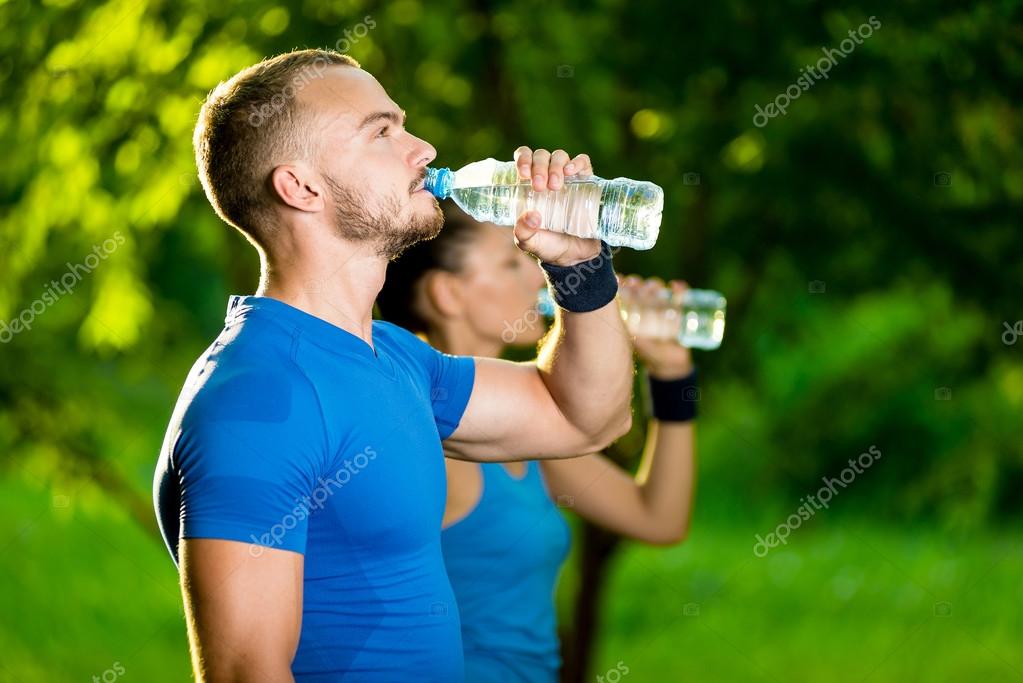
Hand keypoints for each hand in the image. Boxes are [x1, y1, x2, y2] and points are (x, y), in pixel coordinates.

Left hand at [510, 146, 601, 265]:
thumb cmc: (549, 246)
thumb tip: (530, 216)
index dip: (522, 159)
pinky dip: (577, 162)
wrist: (576, 256)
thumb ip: (524, 233)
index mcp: (529, 185)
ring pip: (559, 156)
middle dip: (539, 166)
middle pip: (541, 156)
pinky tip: (571, 171)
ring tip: (556, 186)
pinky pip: (583, 162)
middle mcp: (547, 177)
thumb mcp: (530, 242)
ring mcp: (568, 178)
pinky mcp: (587, 182)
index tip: (523, 174)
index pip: (524, 159)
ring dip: (555, 166)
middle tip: (540, 187)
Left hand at [619, 275, 693, 379]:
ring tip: (655, 287)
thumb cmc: (651, 354)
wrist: (672, 363)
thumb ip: (636, 337)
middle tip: (635, 284)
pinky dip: (680, 288)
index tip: (619, 280)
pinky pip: (680, 295)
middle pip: (640, 288)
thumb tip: (631, 328)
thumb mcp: (640, 346)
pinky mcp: (679, 308)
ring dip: (654, 284)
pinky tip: (675, 286)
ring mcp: (663, 306)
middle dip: (637, 283)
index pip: (626, 293)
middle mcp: (646, 305)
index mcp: (633, 312)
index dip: (622, 285)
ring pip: (657, 288)